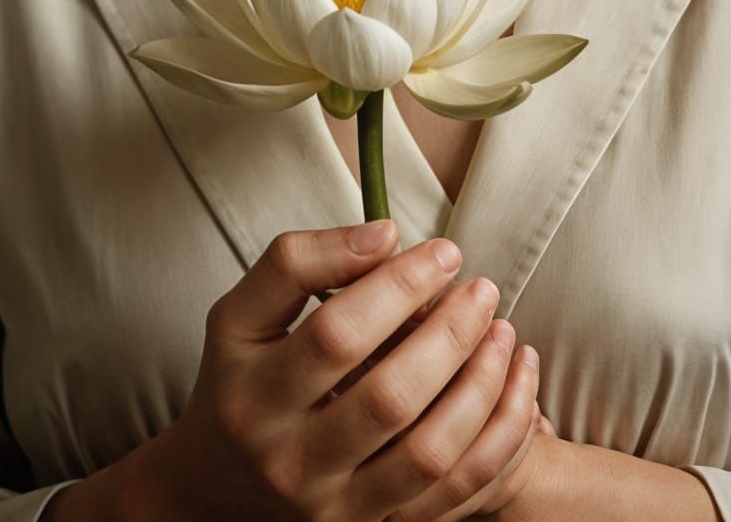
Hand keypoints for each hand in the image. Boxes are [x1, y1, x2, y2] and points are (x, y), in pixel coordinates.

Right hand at [143, 221, 538, 520]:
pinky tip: (515, 391)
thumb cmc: (237, 382)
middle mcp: (291, 461)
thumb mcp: (240, 315)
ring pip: (428, 454)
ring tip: (504, 333)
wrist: (215, 490)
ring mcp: (334, 507)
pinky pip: (453, 495)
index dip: (399, 286)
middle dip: (451, 334)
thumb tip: (384, 236)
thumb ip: (298, 262)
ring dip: (481, 387)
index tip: (444, 252)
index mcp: (254, 396)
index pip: (337, 335)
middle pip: (389, 397)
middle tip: (482, 290)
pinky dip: (496, 441)